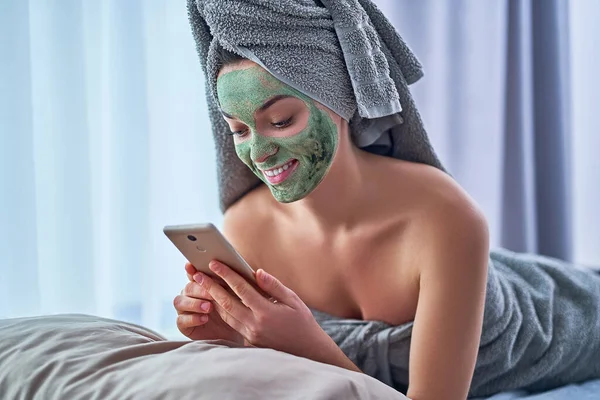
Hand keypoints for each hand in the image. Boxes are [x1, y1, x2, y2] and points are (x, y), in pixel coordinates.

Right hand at [173, 262, 243, 344]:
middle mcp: (194, 295)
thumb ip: (250, 285)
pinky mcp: (187, 326)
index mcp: (206, 284)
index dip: (193, 268)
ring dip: (193, 302)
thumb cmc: (245, 312)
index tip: (193, 265)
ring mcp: (188, 310)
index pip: (196, 273)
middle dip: (199, 287)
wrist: (242, 335)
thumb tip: (259, 273)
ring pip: (179, 301)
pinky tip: (204, 318)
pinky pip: (181, 320)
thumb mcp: (247, 298)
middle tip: (211, 292)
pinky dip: (192, 318)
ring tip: (208, 306)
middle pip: (188, 286)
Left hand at [194, 260, 356, 369]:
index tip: (215, 263)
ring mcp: (249, 335)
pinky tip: (216, 300)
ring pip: (225, 314)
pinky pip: (231, 323)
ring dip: (212, 298)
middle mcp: (254, 324)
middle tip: (197, 274)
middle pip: (226, 302)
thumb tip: (256, 272)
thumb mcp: (293, 300)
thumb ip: (273, 286)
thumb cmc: (302, 322)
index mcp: (266, 312)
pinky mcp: (248, 341)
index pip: (241, 289)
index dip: (227, 274)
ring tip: (202, 285)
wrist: (307, 351)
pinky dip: (221, 310)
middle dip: (211, 286)